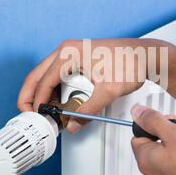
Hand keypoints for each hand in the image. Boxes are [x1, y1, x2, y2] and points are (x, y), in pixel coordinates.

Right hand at [17, 38, 167, 131]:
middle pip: (37, 75)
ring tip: (47, 112)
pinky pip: (58, 74)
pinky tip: (59, 103)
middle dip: (30, 96)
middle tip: (29, 113)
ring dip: (43, 93)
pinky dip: (55, 89)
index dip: (36, 101)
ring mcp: (72, 52)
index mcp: (69, 53)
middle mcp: (67, 49)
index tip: (37, 116)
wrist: (146, 55)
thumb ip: (87, 111)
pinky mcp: (78, 57)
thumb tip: (73, 124)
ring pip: (46, 74)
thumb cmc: (130, 63)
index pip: (42, 81)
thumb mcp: (107, 92)